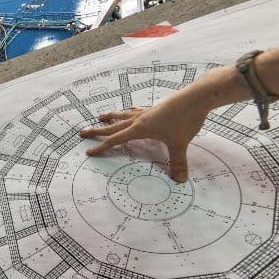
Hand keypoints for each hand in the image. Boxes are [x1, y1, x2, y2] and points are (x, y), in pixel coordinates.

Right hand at [80, 101, 207, 182]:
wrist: (196, 98)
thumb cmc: (185, 120)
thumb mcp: (180, 144)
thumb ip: (177, 162)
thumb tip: (179, 180)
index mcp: (140, 129)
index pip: (116, 140)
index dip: (102, 147)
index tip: (89, 152)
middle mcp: (139, 119)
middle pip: (113, 126)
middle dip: (97, 131)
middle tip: (83, 132)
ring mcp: (147, 112)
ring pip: (123, 115)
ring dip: (110, 117)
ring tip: (100, 116)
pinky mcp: (155, 108)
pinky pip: (137, 110)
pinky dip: (130, 111)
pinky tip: (130, 109)